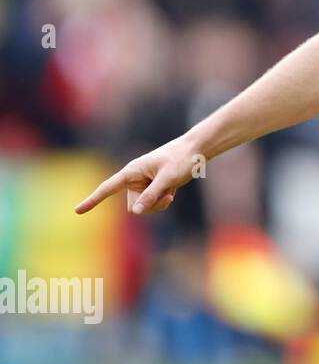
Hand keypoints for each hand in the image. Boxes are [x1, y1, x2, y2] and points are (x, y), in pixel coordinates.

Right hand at [74, 135, 201, 214]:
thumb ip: (152, 195)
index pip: (107, 188)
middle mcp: (134, 179)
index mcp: (132, 172)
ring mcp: (143, 185)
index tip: (77, 211)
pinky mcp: (152, 189)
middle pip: (134, 207)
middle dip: (149, 205)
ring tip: (171, 188)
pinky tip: (173, 190)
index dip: (92, 200)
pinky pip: (153, 206)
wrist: (196, 151)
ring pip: (144, 208)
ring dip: (159, 204)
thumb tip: (136, 212)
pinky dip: (164, 201)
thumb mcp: (167, 178)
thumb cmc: (181, 159)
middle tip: (166, 192)